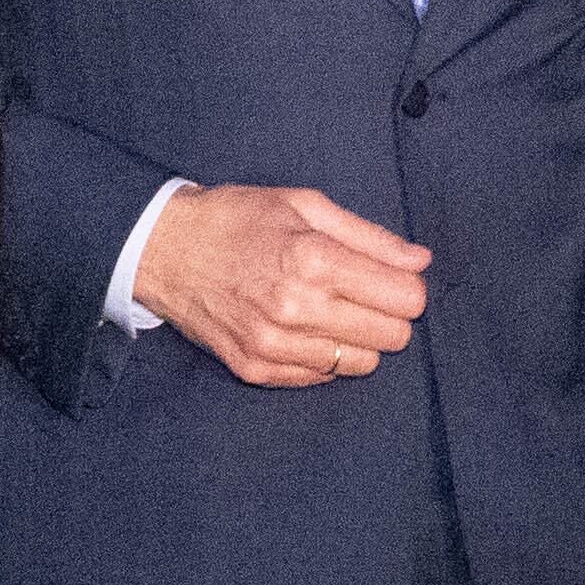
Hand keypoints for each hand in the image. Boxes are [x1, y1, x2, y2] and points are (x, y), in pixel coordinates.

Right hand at [133, 184, 430, 385]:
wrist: (163, 250)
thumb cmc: (238, 219)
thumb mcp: (304, 205)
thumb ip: (369, 236)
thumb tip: (421, 261)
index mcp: (314, 259)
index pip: (405, 299)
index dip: (408, 288)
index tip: (393, 280)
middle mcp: (297, 308)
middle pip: (392, 337)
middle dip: (389, 315)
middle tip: (362, 294)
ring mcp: (275, 345)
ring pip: (361, 364)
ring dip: (357, 339)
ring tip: (329, 310)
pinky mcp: (256, 370)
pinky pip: (321, 379)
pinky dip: (323, 356)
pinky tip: (302, 328)